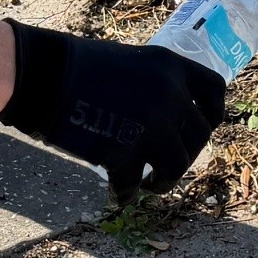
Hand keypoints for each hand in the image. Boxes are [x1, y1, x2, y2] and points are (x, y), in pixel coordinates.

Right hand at [0, 21, 226, 200]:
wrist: (43, 76)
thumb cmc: (76, 66)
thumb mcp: (129, 62)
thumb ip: (154, 84)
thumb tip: (166, 112)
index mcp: (171, 67)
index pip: (214, 91)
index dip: (214, 114)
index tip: (207, 126)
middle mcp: (170, 95)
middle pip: (198, 135)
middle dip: (186, 153)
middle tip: (168, 162)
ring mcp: (151, 126)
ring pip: (177, 166)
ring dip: (166, 180)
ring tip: (151, 185)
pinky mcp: (125, 153)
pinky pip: (135, 183)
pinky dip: (127, 193)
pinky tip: (118, 195)